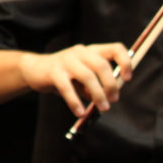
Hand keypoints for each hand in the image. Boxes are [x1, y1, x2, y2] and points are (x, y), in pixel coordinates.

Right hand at [17, 42, 131, 115]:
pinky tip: (80, 113)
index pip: (115, 49)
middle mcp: (81, 52)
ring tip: (102, 108)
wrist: (35, 70)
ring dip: (98, 95)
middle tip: (114, 100)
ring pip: (87, 77)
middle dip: (111, 85)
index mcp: (92, 51)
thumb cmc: (66, 75)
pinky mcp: (53, 72)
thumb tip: (110, 96)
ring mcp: (66, 60)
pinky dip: (75, 102)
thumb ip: (98, 84)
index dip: (125, 62)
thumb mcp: (85, 77)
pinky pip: (67, 88)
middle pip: (102, 65)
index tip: (128, 78)